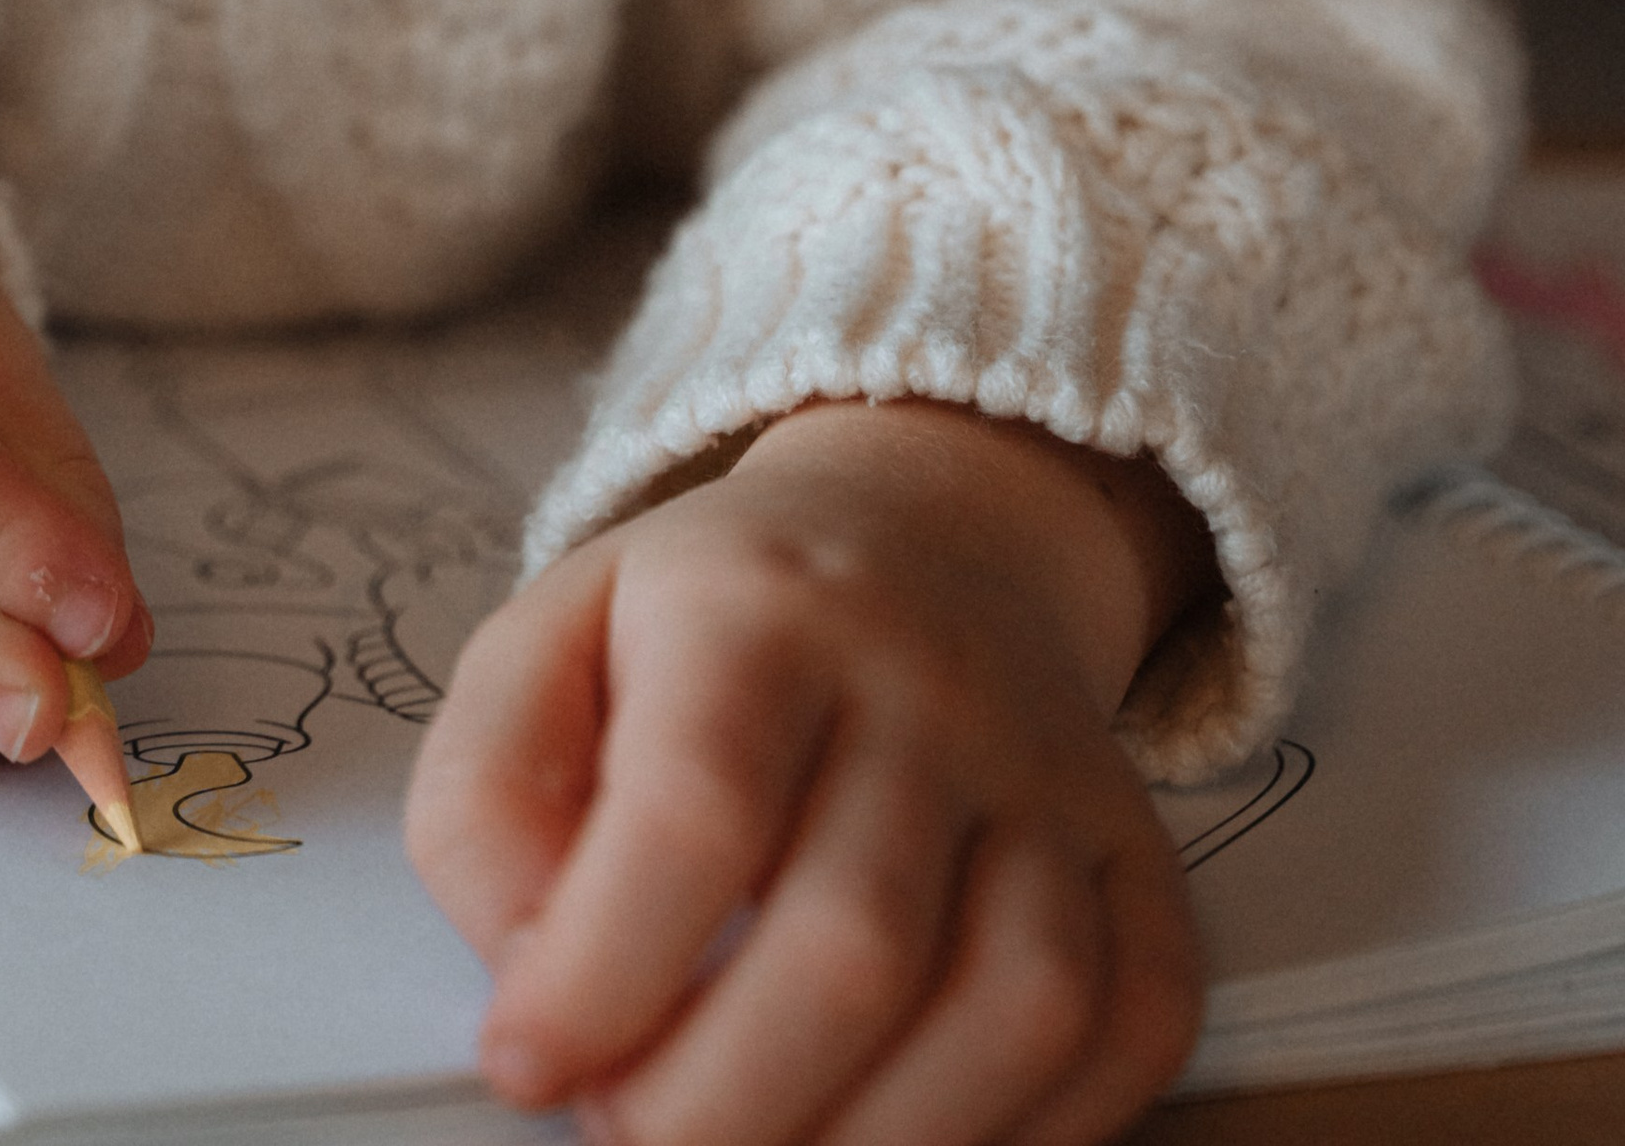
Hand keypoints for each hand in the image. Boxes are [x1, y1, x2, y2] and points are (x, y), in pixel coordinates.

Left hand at [405, 401, 1209, 1145]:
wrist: (924, 537)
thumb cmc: (710, 630)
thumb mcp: (546, 647)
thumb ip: (486, 805)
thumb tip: (532, 979)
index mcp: (760, 608)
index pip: (696, 809)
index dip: (600, 974)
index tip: (525, 1061)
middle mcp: (931, 681)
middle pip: (853, 941)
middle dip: (718, 1108)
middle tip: (630, 1131)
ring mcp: (1053, 772)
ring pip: (1017, 1003)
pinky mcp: (1138, 856)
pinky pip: (1132, 1027)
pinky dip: (1030, 1134)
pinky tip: (907, 1131)